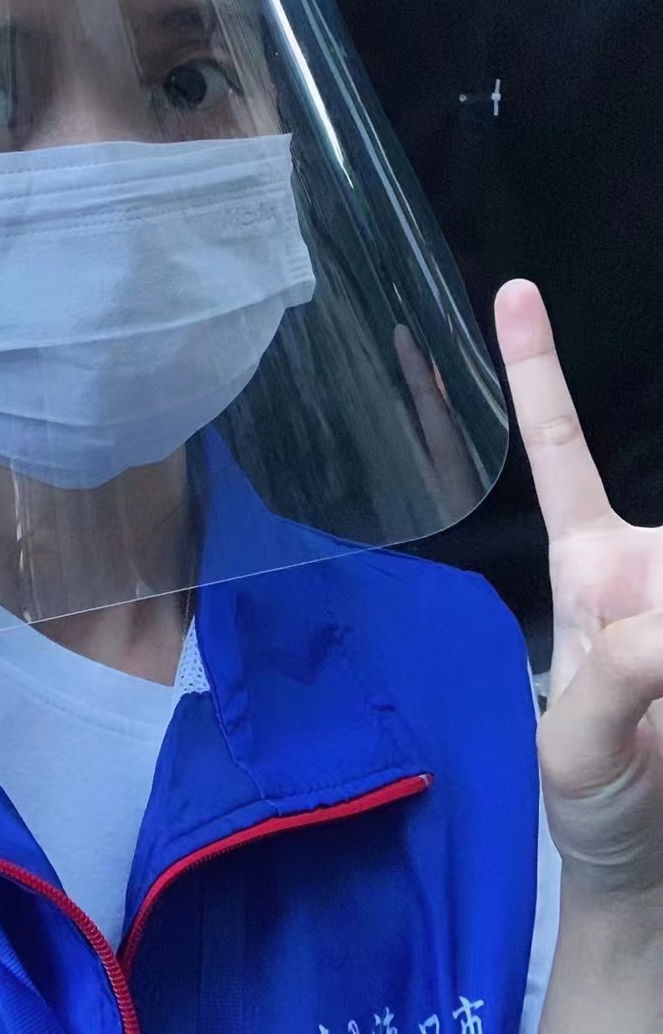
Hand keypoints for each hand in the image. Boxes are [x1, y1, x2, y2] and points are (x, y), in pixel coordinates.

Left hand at [495, 279, 662, 911]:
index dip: (536, 372)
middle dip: (648, 626)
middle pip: (660, 539)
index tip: (513, 290)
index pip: (560, 451)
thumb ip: (622, 677)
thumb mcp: (577, 746)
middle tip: (640, 679)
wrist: (651, 872)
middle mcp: (652, 567)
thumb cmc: (594, 800)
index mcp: (590, 568)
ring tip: (656, 713)